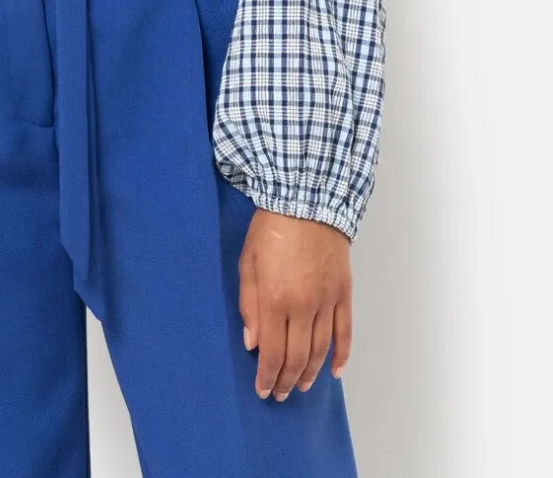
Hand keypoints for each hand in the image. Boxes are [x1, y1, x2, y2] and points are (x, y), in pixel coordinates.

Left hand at [238, 209, 351, 400]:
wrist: (308, 199)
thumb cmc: (271, 227)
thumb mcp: (248, 262)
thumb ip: (248, 305)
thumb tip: (252, 342)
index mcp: (275, 300)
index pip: (271, 352)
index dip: (267, 376)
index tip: (262, 390)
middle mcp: (303, 307)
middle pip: (296, 357)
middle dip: (285, 380)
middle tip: (280, 394)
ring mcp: (327, 302)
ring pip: (320, 350)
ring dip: (309, 373)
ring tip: (300, 386)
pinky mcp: (344, 294)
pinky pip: (345, 332)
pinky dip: (342, 356)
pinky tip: (335, 372)